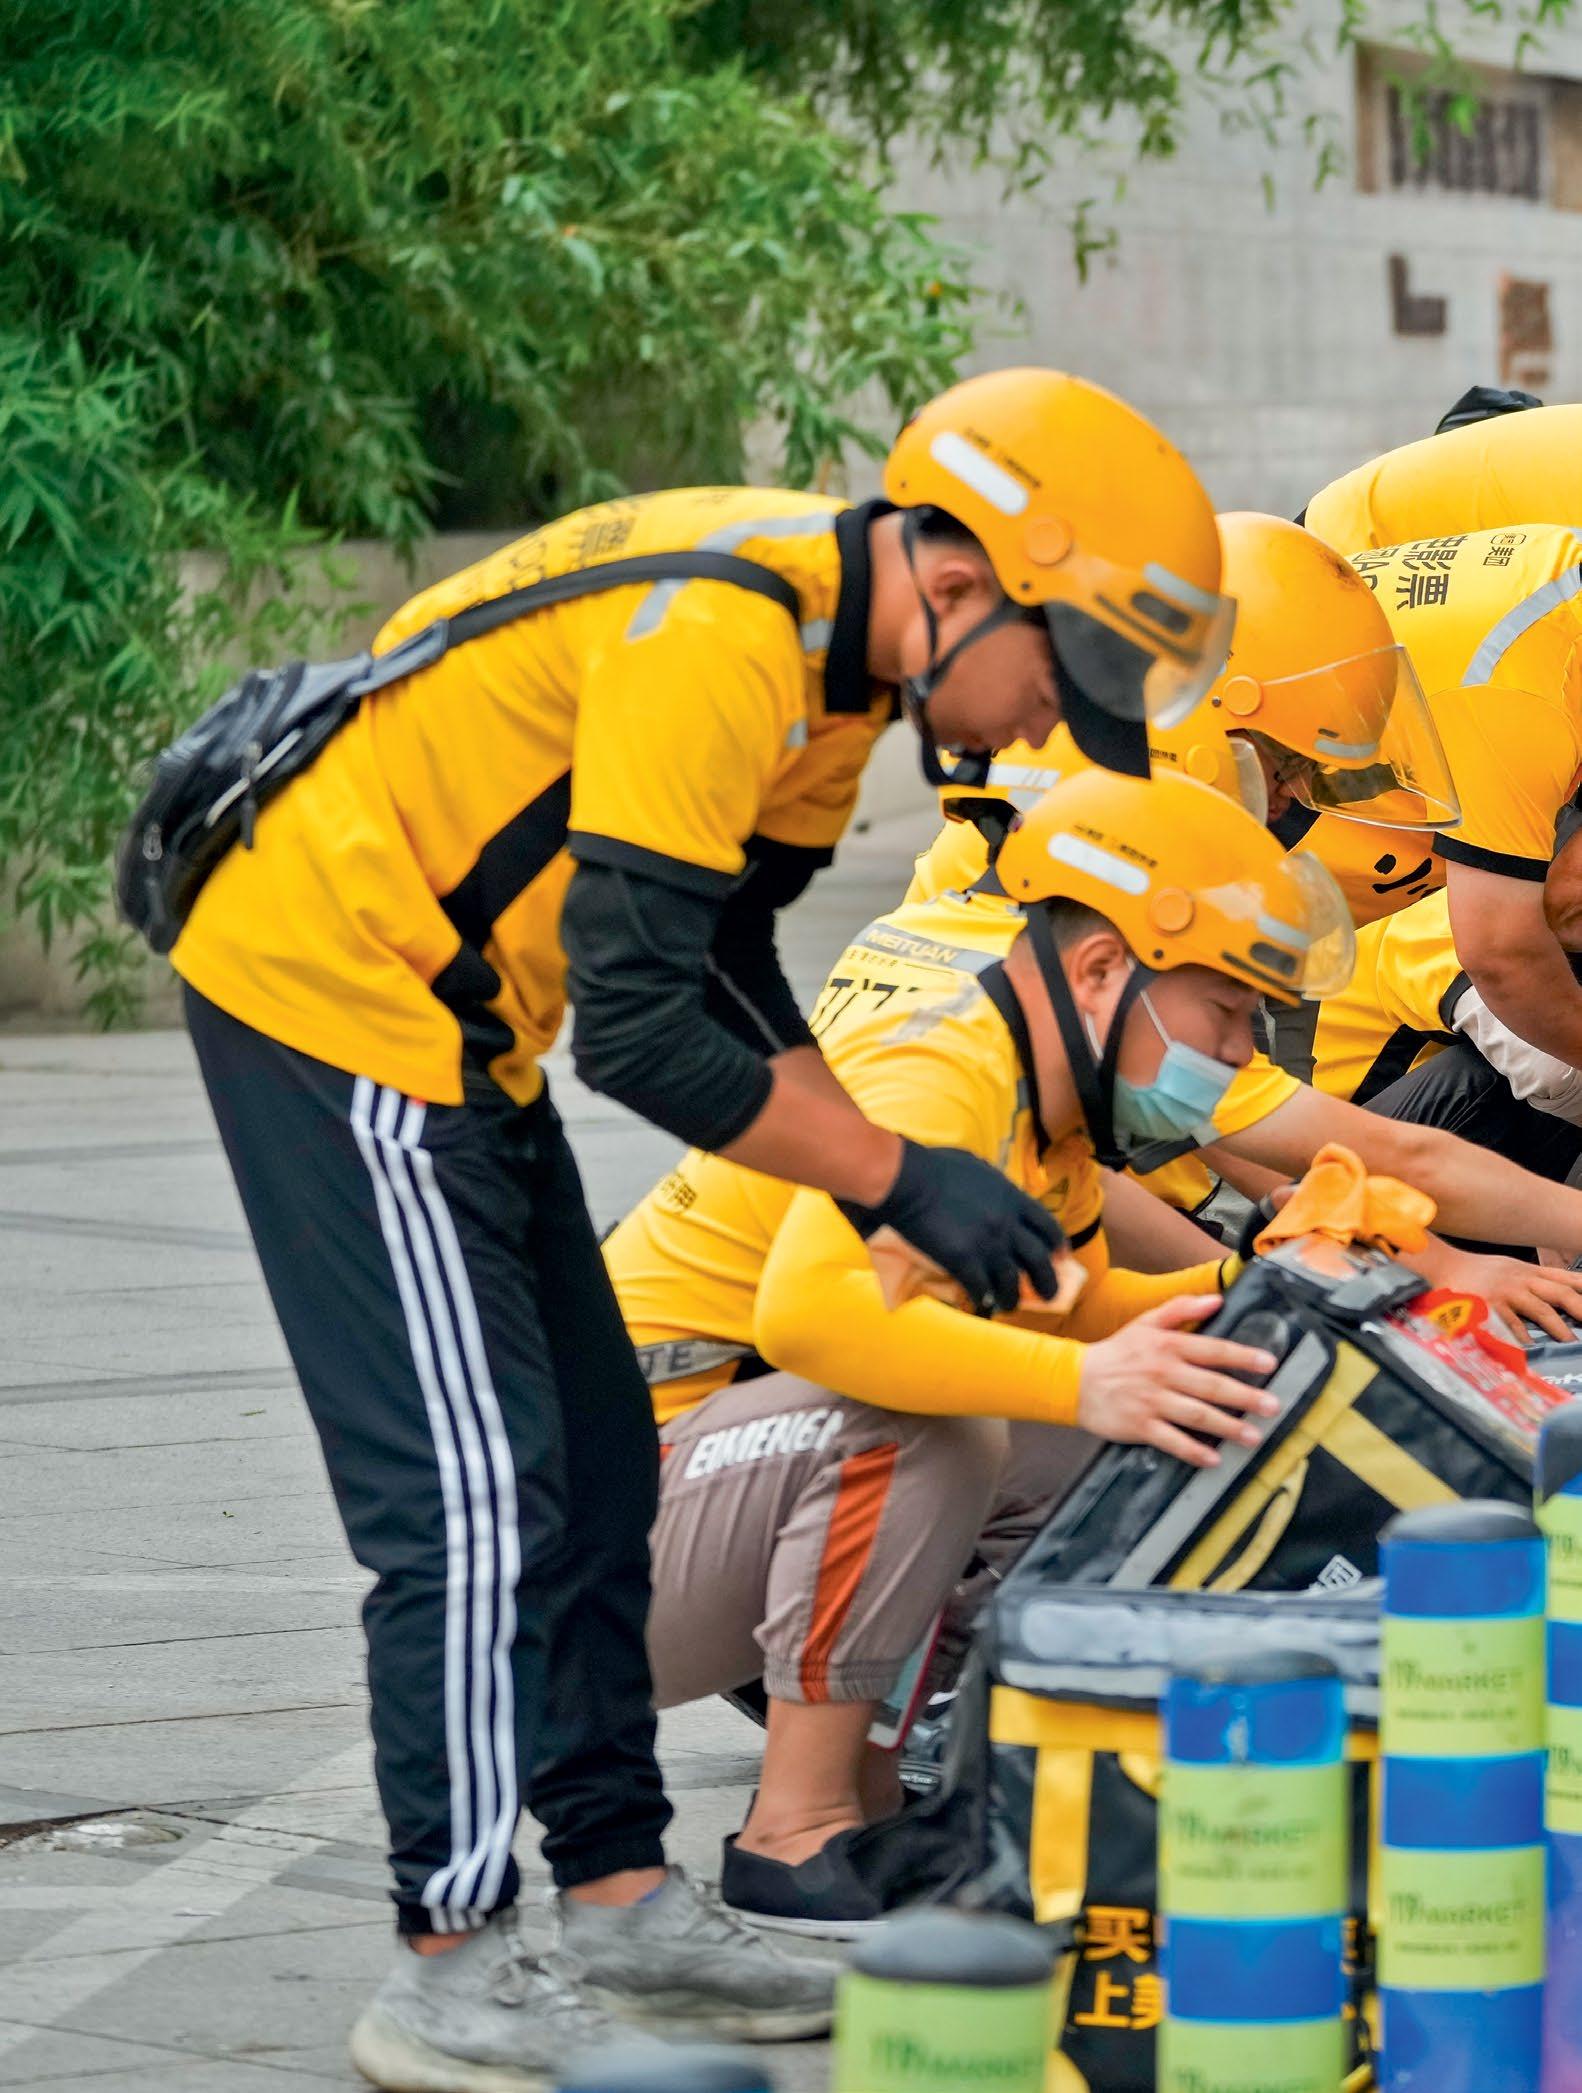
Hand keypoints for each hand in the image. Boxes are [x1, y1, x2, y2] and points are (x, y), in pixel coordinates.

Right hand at [839, 1138, 1061, 1315]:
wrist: (908, 1180)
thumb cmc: (935, 1166)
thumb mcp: (977, 1166)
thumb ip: (994, 1182)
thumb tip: (998, 1189)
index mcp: (1012, 1198)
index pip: (1046, 1225)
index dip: (1057, 1244)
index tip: (1061, 1256)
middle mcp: (1006, 1224)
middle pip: (1038, 1259)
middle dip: (1048, 1280)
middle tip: (1050, 1293)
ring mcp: (987, 1244)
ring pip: (1012, 1282)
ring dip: (1013, 1298)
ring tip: (1010, 1306)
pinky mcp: (963, 1261)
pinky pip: (981, 1288)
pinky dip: (984, 1299)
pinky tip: (982, 1304)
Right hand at [1076, 1294, 1280, 1469]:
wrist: (1075, 1380)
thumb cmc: (1117, 1352)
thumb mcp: (1146, 1323)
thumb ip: (1181, 1309)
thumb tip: (1216, 1300)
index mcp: (1167, 1346)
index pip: (1213, 1350)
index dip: (1242, 1356)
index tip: (1269, 1364)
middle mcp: (1163, 1373)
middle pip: (1211, 1386)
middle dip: (1245, 1397)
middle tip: (1272, 1406)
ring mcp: (1151, 1401)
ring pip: (1196, 1415)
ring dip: (1227, 1427)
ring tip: (1253, 1436)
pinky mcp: (1140, 1425)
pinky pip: (1171, 1441)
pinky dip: (1193, 1452)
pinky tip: (1213, 1460)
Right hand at [1430, 1248, 1581, 1344]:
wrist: (1443, 1265)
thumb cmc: (1476, 1272)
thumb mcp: (1509, 1269)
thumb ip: (1532, 1282)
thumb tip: (1557, 1298)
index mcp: (1529, 1271)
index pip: (1566, 1278)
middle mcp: (1522, 1279)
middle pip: (1560, 1293)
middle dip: (1581, 1308)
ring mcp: (1506, 1292)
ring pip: (1541, 1309)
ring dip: (1559, 1327)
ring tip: (1571, 1343)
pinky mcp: (1489, 1305)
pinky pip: (1511, 1323)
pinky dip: (1523, 1336)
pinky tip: (1532, 1348)